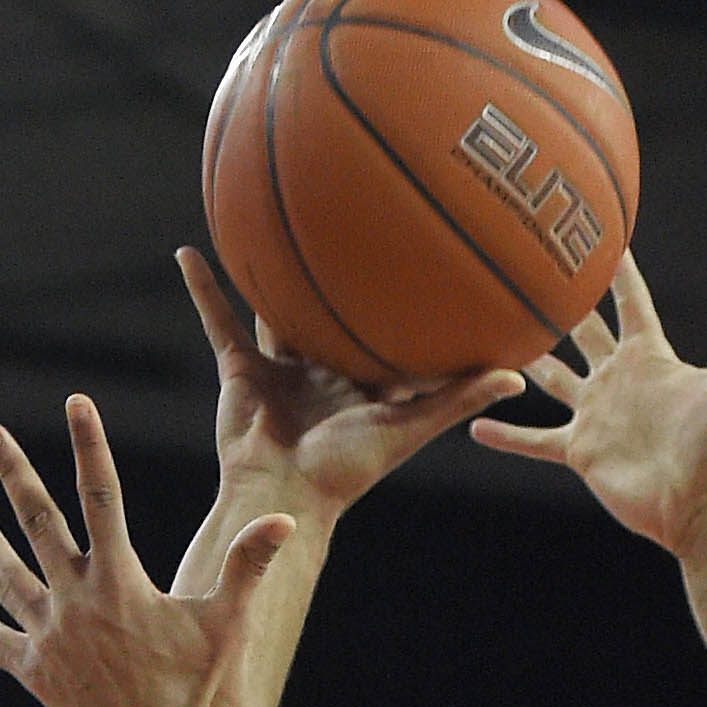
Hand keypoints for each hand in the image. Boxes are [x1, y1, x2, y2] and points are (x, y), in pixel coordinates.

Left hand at [0, 400, 289, 706]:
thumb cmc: (198, 697)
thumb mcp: (227, 627)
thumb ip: (248, 567)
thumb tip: (285, 520)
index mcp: (119, 579)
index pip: (101, 494)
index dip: (89, 444)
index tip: (76, 403)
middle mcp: (75, 598)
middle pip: (36, 520)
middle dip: (13, 472)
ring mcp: (50, 635)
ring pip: (9, 577)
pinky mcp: (36, 673)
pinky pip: (0, 643)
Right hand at [178, 247, 518, 515]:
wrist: (284, 494)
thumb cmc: (348, 469)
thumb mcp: (409, 427)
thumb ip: (457, 400)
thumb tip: (518, 377)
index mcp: (365, 380)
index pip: (390, 331)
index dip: (403, 297)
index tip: (423, 250)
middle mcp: (323, 369)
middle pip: (332, 310)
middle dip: (338, 272)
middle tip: (350, 212)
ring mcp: (279, 367)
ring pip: (273, 307)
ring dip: (266, 271)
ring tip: (261, 218)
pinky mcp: (240, 369)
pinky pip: (218, 320)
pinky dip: (202, 289)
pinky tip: (188, 248)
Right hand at [470, 254, 706, 549]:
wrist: (700, 507)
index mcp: (649, 356)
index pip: (628, 299)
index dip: (616, 266)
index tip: (596, 228)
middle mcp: (618, 379)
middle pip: (582, 329)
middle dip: (558, 300)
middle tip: (526, 265)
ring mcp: (597, 414)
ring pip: (552, 378)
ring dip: (526, 358)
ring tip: (492, 331)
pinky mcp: (581, 451)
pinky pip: (536, 441)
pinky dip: (507, 435)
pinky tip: (474, 424)